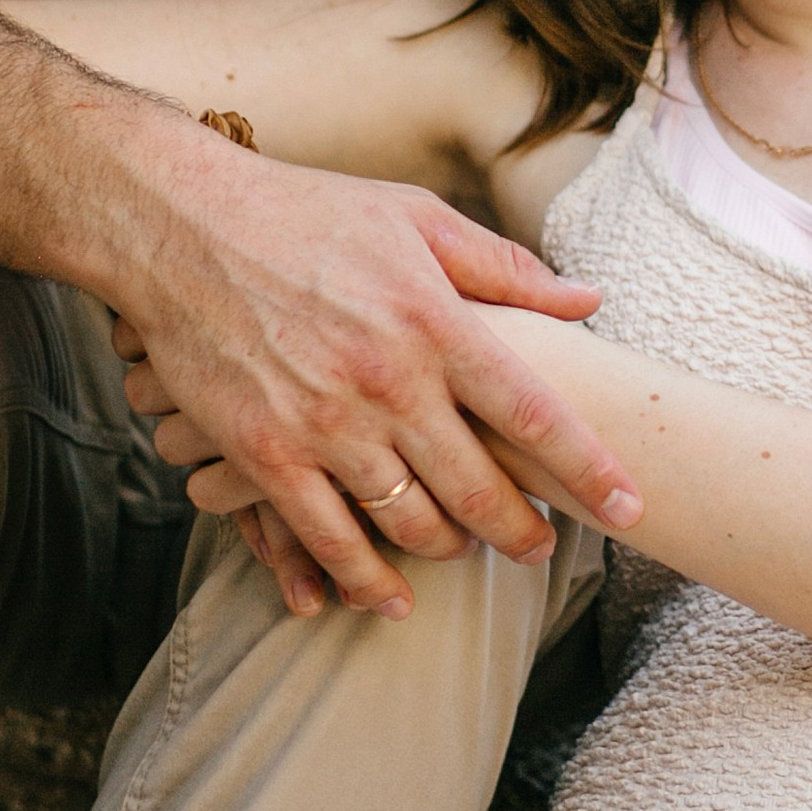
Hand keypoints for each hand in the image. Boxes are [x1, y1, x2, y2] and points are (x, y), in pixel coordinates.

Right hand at [109, 144, 637, 620]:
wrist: (181, 225)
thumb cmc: (307, 213)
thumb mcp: (417, 220)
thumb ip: (507, 271)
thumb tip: (589, 301)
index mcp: (437, 321)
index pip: (537, 413)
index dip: (591, 470)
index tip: (630, 507)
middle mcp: (390, 381)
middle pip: (481, 488)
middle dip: (524, 531)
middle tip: (545, 548)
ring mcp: (325, 424)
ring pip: (411, 523)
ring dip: (451, 551)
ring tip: (469, 550)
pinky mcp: (264, 453)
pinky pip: (329, 540)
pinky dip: (365, 581)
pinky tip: (389, 597)